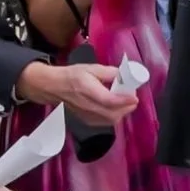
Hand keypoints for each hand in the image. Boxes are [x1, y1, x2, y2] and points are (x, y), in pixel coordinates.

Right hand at [17, 59, 139, 126]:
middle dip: (126, 107)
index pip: (107, 100)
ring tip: (125, 102)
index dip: (123, 100)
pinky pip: (105, 122)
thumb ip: (109, 72)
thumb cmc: (73, 75)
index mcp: (86, 88)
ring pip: (109, 120)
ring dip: (122, 112)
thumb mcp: (92, 68)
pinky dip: (114, 116)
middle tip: (132, 98)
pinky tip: (116, 108)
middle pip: (111, 114)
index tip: (134, 97)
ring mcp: (85, 115)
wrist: (55, 87)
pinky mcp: (86, 120)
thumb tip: (125, 76)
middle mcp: (86, 104)